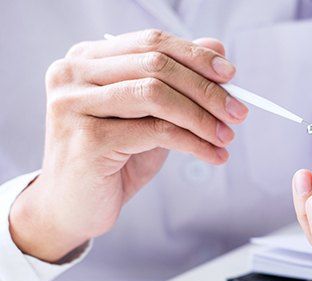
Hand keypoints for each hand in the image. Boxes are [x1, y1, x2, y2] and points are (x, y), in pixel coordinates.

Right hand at [9, 30, 247, 261]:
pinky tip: (213, 155)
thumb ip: (176, 84)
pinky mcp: (87, 139)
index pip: (151, 43)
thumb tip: (217, 50)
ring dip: (202, 117)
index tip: (231, 75)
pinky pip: (156, 132)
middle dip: (206, 89)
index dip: (195, 56)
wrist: (73, 207)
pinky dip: (193, 143)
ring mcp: (75, 104)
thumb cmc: (111, 160)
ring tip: (226, 136)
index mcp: (86, 59)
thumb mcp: (149, 117)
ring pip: (156, 95)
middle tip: (238, 111)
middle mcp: (73, 74)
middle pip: (156, 65)